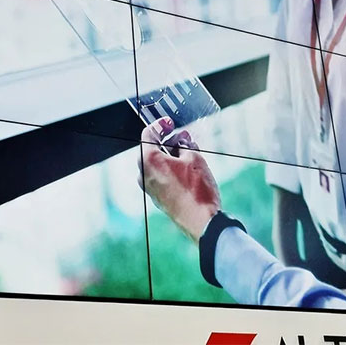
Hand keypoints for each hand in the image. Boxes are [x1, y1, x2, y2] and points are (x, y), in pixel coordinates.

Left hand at [138, 117, 220, 242]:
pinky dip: (169, 167)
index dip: (160, 125)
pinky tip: (185, 166)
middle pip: (151, 149)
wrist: (202, 222)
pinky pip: (159, 176)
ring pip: (156, 163)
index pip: (148, 134)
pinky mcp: (157, 197)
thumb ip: (184, 145)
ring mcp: (149, 187)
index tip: (170, 122)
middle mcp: (144, 174)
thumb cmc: (197, 190)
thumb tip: (181, 141)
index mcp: (148, 160)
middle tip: (183, 137)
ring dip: (170, 154)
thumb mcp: (194, 159)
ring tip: (188, 151)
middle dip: (167, 140)